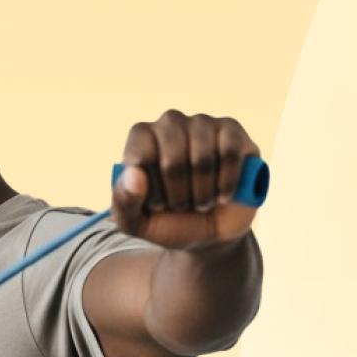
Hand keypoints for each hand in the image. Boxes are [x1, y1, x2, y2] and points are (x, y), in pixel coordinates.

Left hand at [111, 109, 260, 248]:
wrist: (210, 234)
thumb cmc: (170, 222)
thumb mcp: (137, 223)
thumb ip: (124, 203)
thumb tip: (135, 174)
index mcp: (142, 137)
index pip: (141, 156)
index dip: (152, 191)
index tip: (157, 205)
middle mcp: (171, 123)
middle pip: (172, 160)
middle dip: (179, 196)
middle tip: (182, 206)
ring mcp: (203, 124)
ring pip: (203, 159)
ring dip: (203, 194)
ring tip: (202, 202)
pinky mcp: (232, 132)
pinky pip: (230, 153)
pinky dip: (227, 184)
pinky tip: (224, 195)